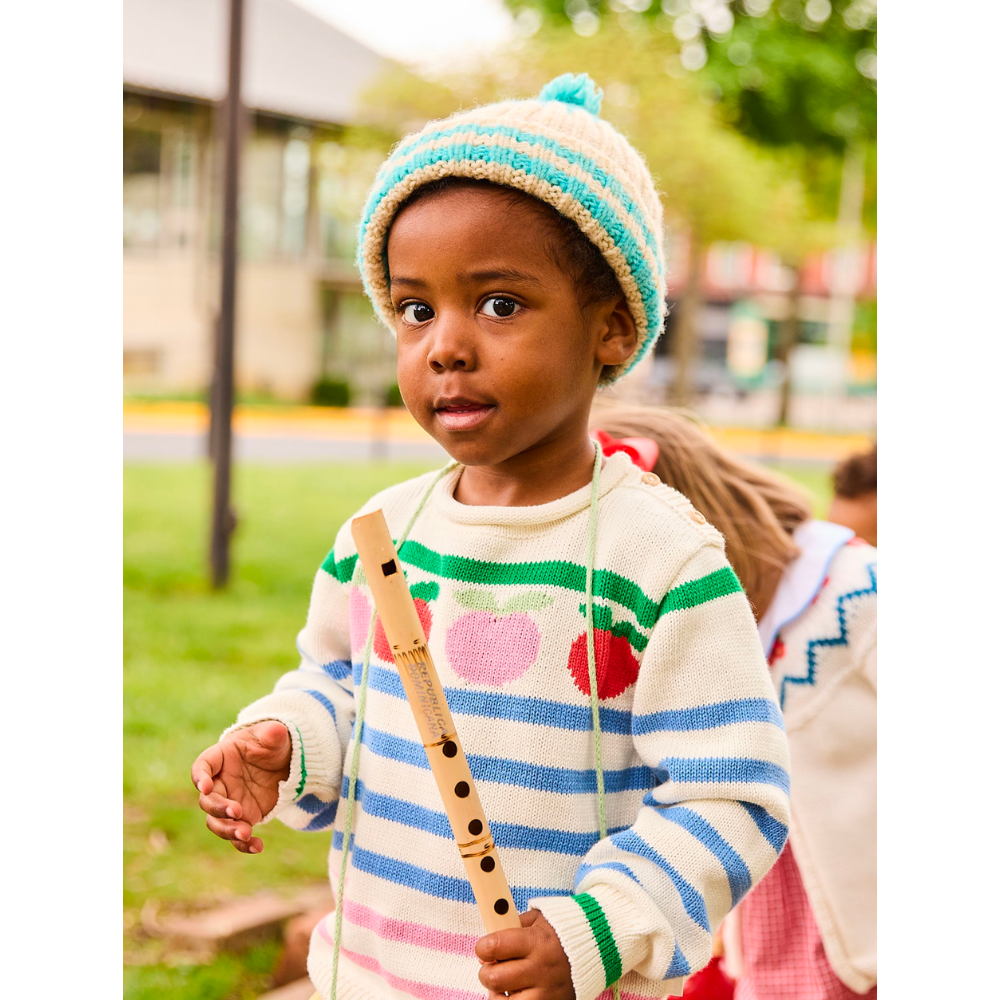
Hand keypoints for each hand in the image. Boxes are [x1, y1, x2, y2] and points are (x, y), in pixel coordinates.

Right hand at [190, 721, 291, 853]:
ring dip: (228, 830)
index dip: (200, 777)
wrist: (284, 762)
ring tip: (246, 834)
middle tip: (237, 812)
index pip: (202, 766)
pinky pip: (236, 835)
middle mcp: (219, 783)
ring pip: (217, 822)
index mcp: (220, 757)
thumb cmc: (271, 743)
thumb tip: (275, 731)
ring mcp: (229, 802)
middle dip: (219, 808)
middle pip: (207, 800)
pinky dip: (243, 844)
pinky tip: (257, 847)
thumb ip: (272, 733)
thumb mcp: (274, 735)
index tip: (205, 786)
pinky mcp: (242, 818)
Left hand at [476, 909, 573, 999]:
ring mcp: (546, 993)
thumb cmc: (560, 933)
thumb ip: (511, 927)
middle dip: (486, 972)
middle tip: (492, 966)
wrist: (596, 948)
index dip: (483, 947)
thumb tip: (486, 950)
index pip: (495, 946)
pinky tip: (515, 995)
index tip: (484, 948)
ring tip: (503, 986)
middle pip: (494, 979)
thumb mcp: (537, 920)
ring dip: (497, 995)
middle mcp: (541, 969)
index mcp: (536, 942)